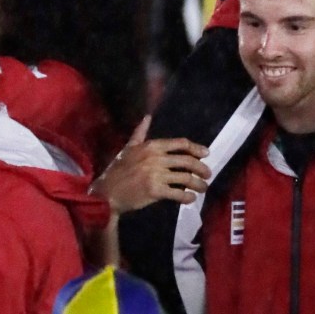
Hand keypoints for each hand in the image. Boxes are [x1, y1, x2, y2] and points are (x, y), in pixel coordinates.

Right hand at [90, 116, 210, 213]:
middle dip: (201, 168)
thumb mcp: (129, 148)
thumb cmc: (118, 169)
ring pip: (185, 178)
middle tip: (208, 173)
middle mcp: (156, 159)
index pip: (180, 143)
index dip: (196, 148)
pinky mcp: (155, 191)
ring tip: (203, 188)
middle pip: (187, 161)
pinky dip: (187, 197)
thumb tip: (147, 116)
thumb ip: (140, 132)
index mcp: (152, 146)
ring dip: (198, 183)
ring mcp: (156, 175)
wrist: (106, 193)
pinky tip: (191, 198)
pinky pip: (177, 193)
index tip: (206, 153)